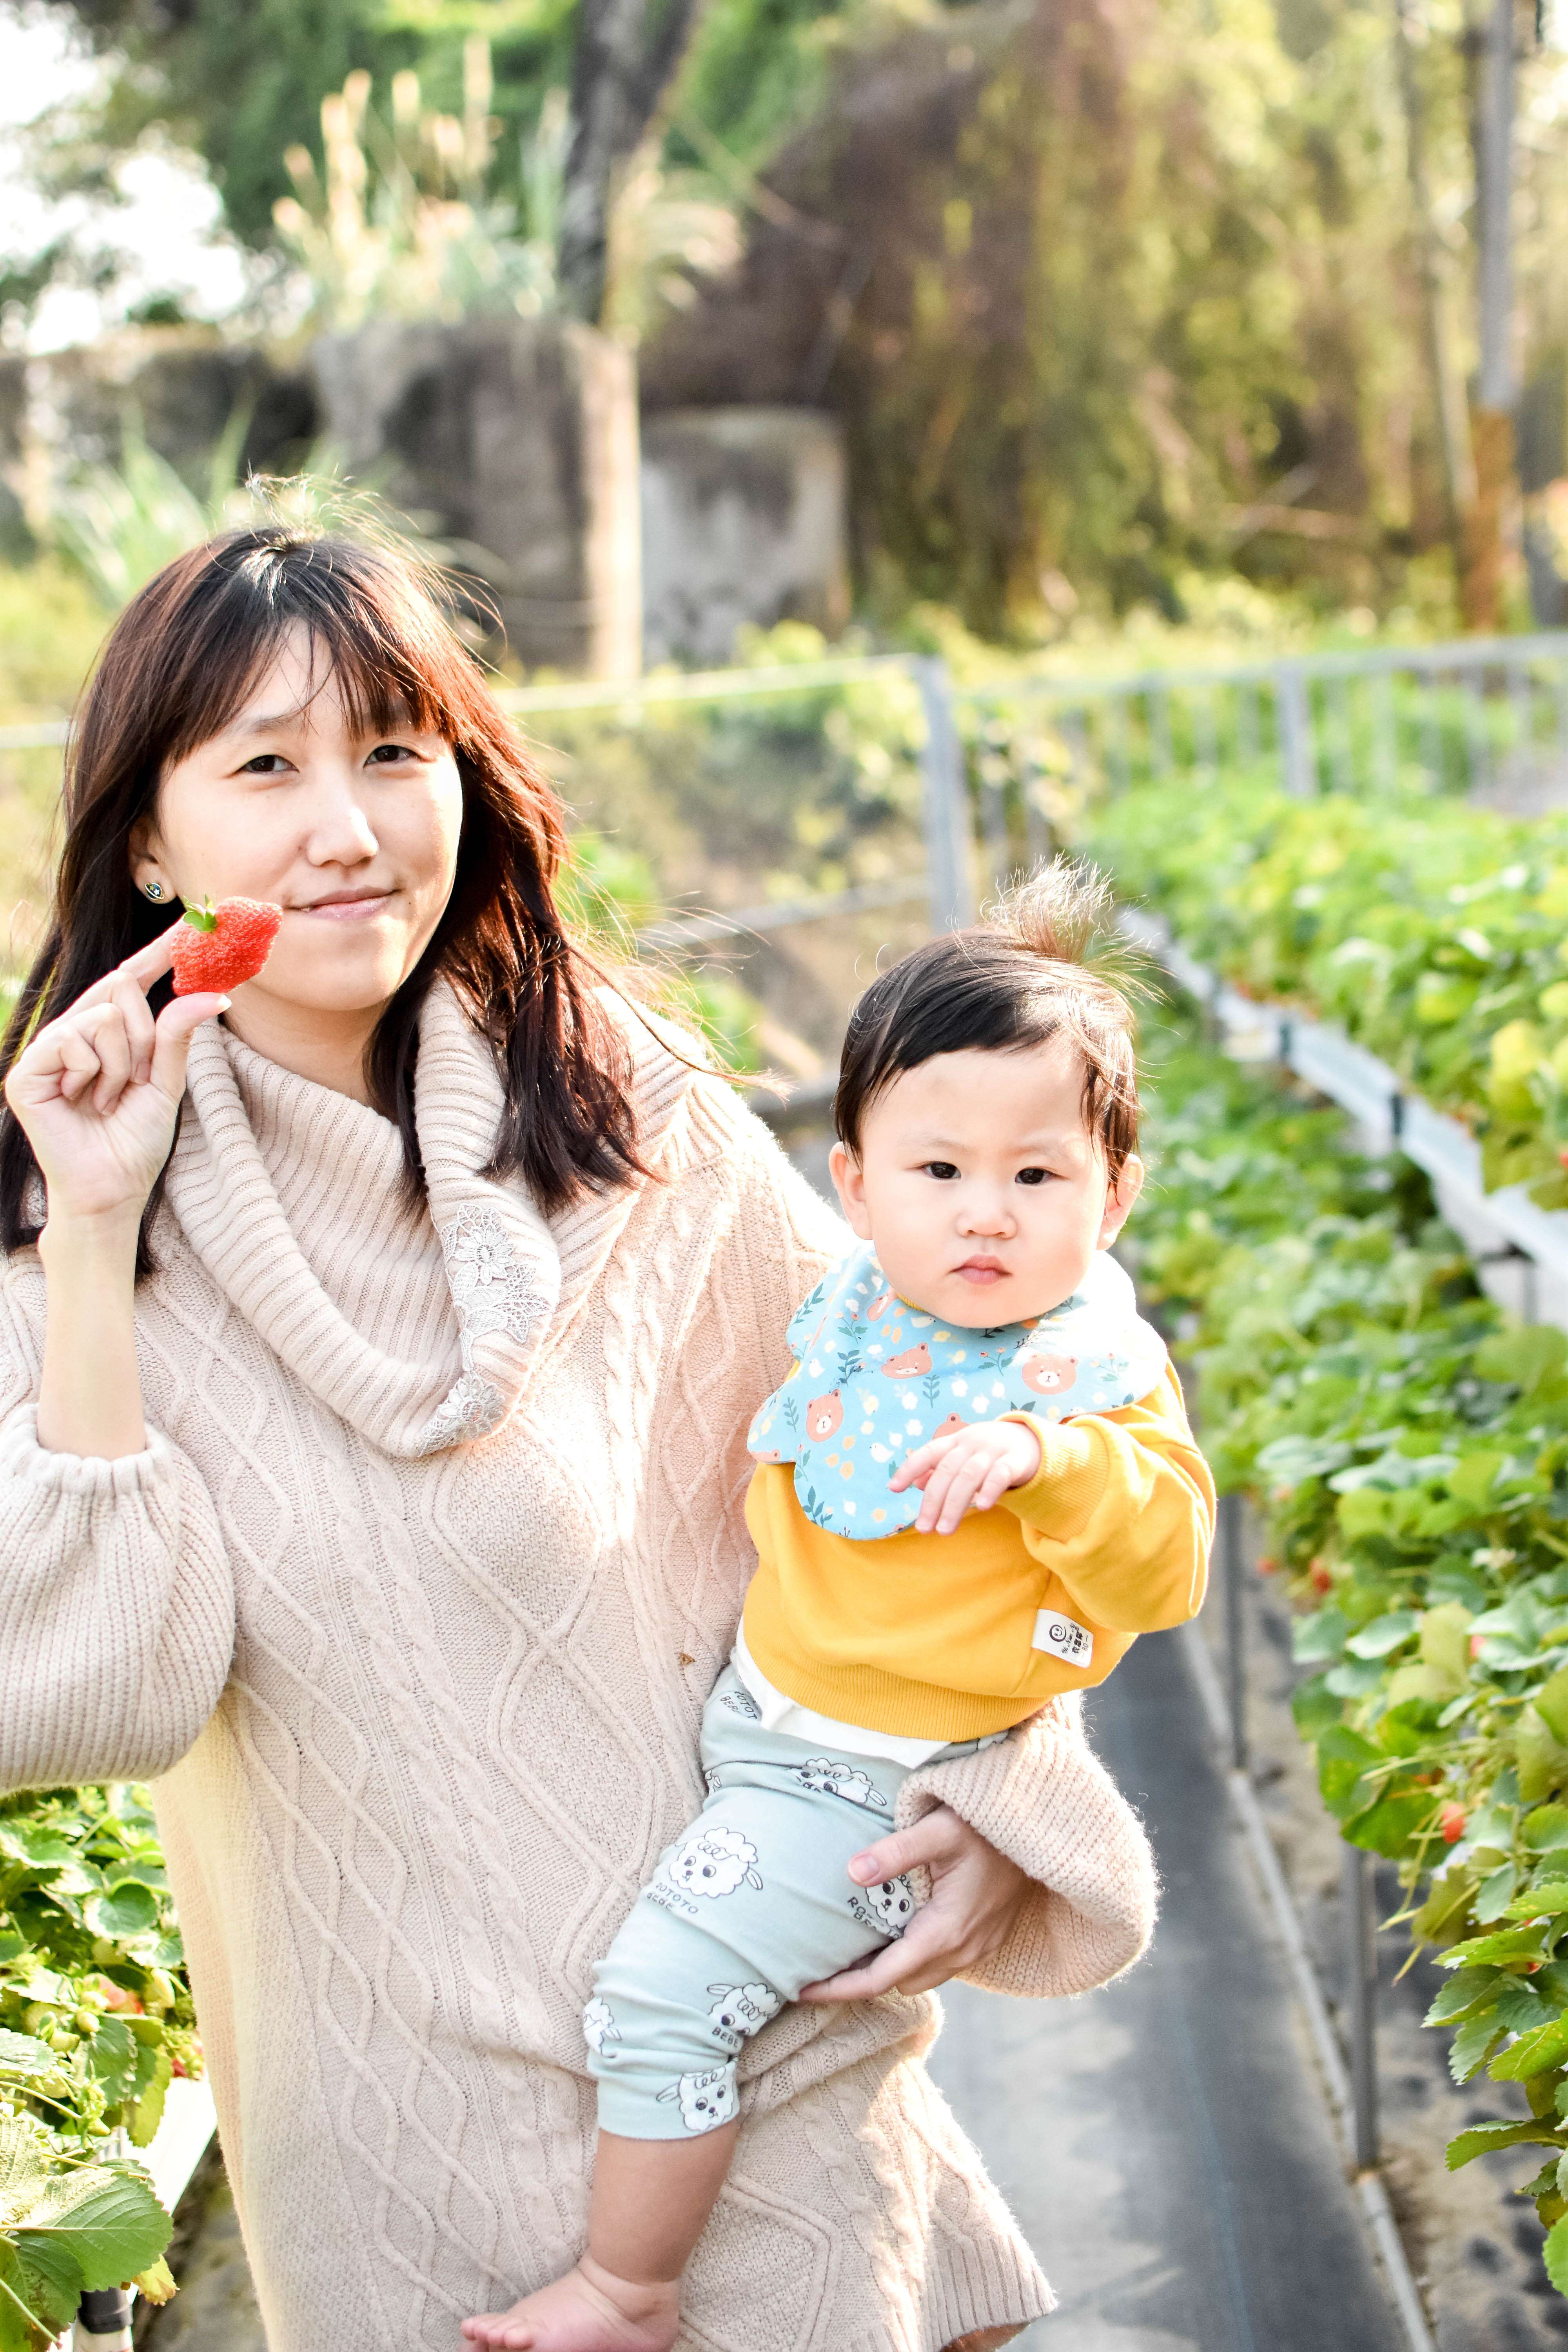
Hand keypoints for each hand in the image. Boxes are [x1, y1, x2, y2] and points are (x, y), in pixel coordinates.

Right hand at [4, 925, 228, 1228]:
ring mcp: (47, 1049)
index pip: (131, 979)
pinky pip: (74, 1041)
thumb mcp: (166, 1082)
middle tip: (134, 1082)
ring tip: (107, 1100)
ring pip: (104, 1017)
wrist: (110, 1190)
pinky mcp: (28, 1071)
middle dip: (143, 1038)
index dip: (159, 950)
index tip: (194, 922)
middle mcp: (72, 1031)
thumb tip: (214, 992)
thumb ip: (178, 1036)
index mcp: (103, 1033)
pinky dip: (93, 1076)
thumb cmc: (135, 1141)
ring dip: (121, 1065)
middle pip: (121, 989)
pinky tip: (85, 1103)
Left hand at [797, 1804, 1026, 2001]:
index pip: (881, 1978)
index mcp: (945, 1932)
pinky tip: (893, 1934)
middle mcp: (961, 1950)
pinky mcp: (985, 1938)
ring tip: (849, 1954)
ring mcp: (977, 1947)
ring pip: (921, 1976)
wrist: (1041, 1830)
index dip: (839, 1989)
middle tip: (819, 1967)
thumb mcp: (938, 1829)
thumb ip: (895, 1852)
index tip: (801, 1990)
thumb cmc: (985, 1825)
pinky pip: (940, 1963)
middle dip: (859, 1983)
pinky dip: (912, 1960)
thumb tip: (852, 1872)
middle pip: (898, 1983)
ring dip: (888, 1971)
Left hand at [889, 1417, 1041, 1532]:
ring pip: (969, 1476)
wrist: (1031, 1440)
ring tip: (944, 1530)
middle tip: (924, 1529)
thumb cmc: (988, 1453)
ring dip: (955, 1504)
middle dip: (933, 1501)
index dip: (909, 1468)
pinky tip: (983, 1506)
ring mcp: (994, 1450)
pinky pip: (1001, 1474)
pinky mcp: (1016, 1460)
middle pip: (947, 1471)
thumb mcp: (963, 1456)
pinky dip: (990, 1489)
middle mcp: (972, 1443)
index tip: (893, 1488)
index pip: (928, 1453)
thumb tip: (915, 1483)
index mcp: (955, 1441)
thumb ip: (940, 1469)